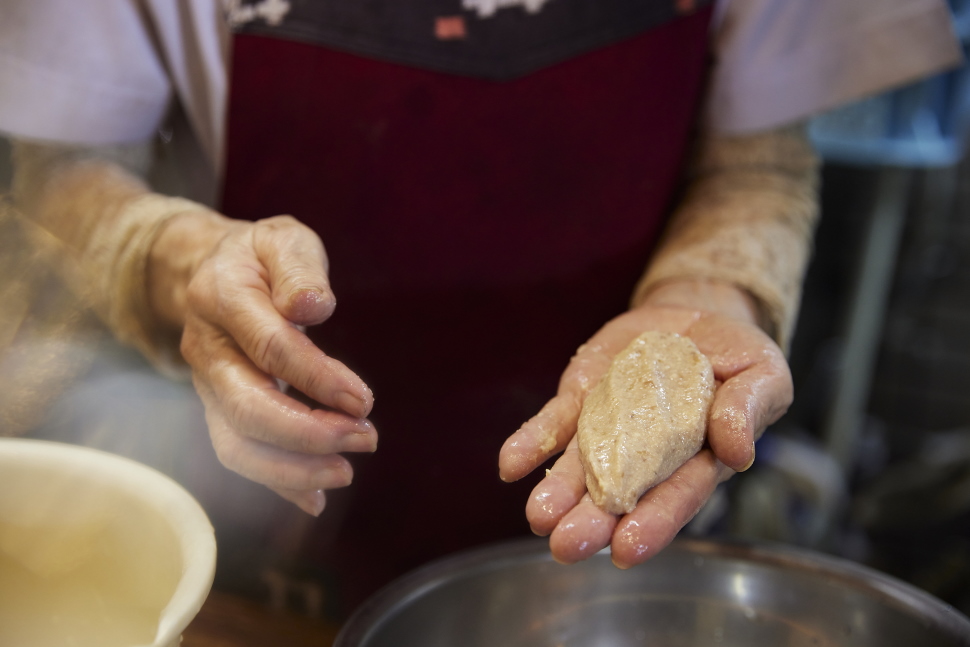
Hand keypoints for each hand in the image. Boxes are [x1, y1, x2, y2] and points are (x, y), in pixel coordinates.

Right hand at [151, 213, 376, 515]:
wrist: (208, 272)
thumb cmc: (260, 257)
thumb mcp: (283, 239)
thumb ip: (299, 267)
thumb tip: (313, 306)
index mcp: (223, 298)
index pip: (270, 347)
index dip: (317, 378)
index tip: (363, 400)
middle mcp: (207, 349)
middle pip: (245, 407)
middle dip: (307, 433)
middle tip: (365, 439)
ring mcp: (208, 386)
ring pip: (235, 444)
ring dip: (291, 469)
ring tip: (345, 471)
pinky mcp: (219, 410)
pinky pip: (240, 454)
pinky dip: (276, 483)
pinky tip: (316, 498)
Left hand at [498, 281, 791, 566]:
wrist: (696, 318)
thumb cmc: (739, 356)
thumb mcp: (761, 375)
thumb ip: (749, 409)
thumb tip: (738, 452)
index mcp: (697, 459)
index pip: (674, 497)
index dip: (652, 523)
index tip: (625, 550)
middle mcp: (646, 454)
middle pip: (618, 493)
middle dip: (592, 522)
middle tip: (564, 547)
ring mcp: (609, 428)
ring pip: (580, 466)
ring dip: (557, 492)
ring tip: (537, 517)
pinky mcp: (583, 398)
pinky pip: (555, 422)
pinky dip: (532, 443)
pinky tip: (510, 465)